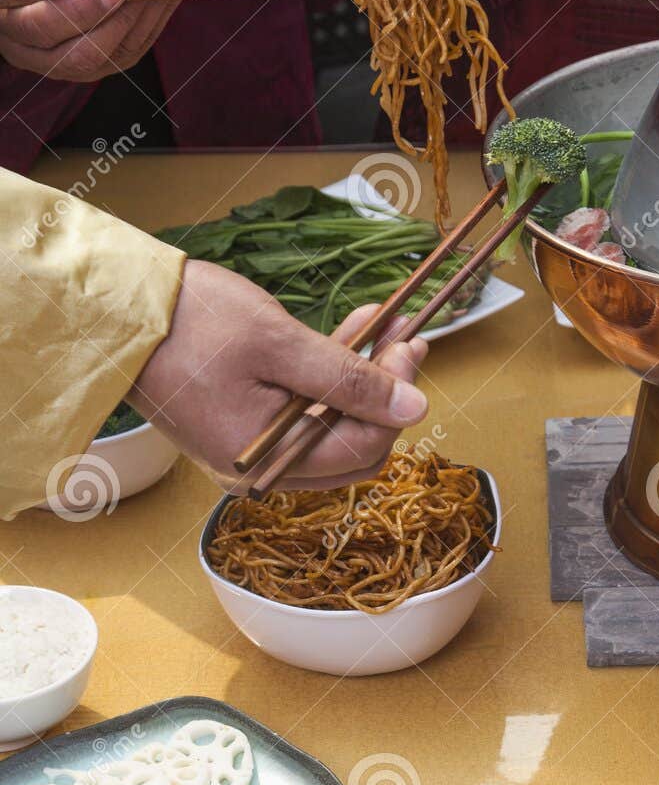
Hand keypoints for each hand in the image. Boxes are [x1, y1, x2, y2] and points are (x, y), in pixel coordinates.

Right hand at [0, 0, 188, 78]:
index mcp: (7, 10)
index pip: (42, 26)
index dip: (82, 10)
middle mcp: (35, 46)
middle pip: (83, 53)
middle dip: (122, 15)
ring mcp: (71, 57)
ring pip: (116, 52)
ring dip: (150, 10)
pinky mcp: (104, 55)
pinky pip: (136, 44)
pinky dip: (159, 13)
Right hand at [131, 261, 428, 489]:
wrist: (116, 312)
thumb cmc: (190, 322)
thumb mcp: (280, 344)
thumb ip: (349, 379)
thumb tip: (415, 408)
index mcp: (268, 462)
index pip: (363, 448)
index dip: (397, 401)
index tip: (412, 345)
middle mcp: (260, 472)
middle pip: (352, 446)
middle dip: (386, 393)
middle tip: (406, 337)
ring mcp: (250, 453)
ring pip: (331, 428)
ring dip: (363, 381)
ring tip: (387, 327)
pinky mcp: (243, 429)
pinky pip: (303, 415)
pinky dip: (330, 379)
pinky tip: (352, 333)